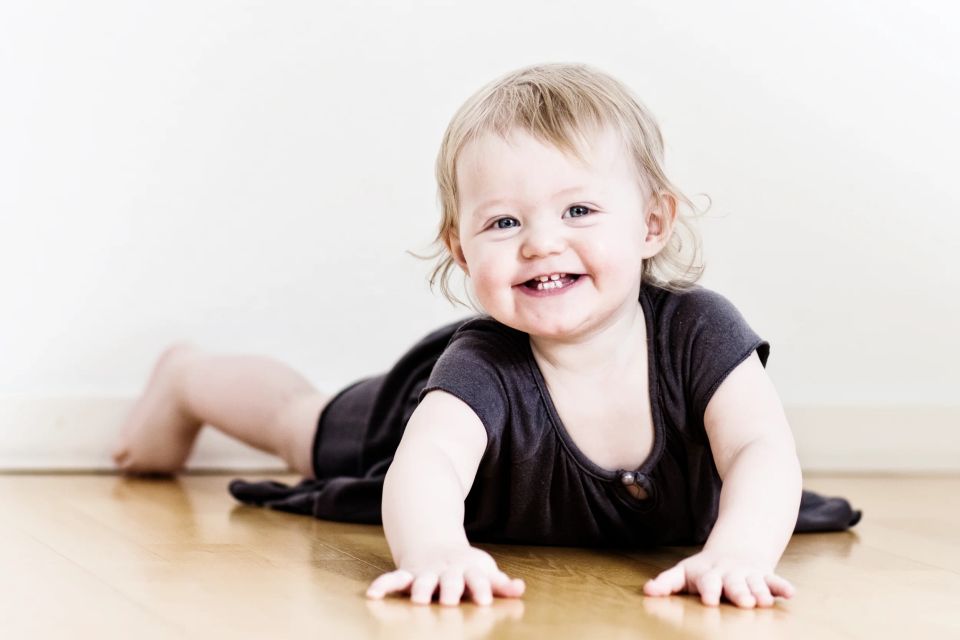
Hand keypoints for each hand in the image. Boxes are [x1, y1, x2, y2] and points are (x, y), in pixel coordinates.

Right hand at [366, 544, 525, 605]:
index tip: (485, 601)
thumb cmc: (465, 565)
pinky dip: (383, 586)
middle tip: (450, 601)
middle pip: (450, 580)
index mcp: (468, 570)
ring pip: (422, 580)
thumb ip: (500, 584)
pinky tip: (372, 595)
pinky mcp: (407, 574)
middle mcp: (446, 571)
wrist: (433, 540)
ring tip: (418, 600)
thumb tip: (520, 589)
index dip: (482, 589)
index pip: (478, 579)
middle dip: (450, 590)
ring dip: (420, 589)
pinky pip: (393, 580)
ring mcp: (426, 573)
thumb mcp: (484, 570)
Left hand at [642, 549, 794, 607]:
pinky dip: (782, 586)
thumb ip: (667, 582)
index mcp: (708, 574)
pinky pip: (774, 581)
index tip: (710, 601)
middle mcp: (730, 575)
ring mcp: (748, 575)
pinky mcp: (764, 576)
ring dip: (761, 592)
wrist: (735, 548)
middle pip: (734, 584)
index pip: (708, 582)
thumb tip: (647, 591)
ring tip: (766, 601)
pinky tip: (790, 594)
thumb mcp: (684, 573)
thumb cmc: (704, 569)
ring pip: (755, 583)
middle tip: (745, 603)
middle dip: (739, 592)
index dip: (709, 591)